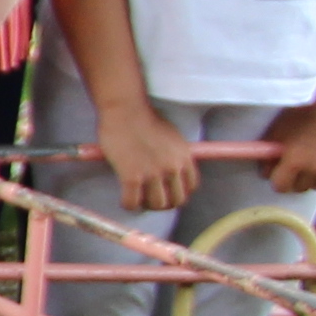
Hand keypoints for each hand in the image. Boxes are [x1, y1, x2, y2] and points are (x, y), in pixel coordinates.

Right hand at [95, 94, 200, 215]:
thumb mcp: (172, 137)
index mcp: (184, 157)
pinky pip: (132, 202)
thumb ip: (175, 155)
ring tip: (138, 199)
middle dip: (164, 203)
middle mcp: (172, 167)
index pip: (191, 187)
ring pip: (156, 204)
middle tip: (151, 199)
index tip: (167, 192)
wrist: (125, 111)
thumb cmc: (144, 118)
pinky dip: (128, 204)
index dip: (178, 192)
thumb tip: (170, 168)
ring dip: (147, 205)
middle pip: (176, 200)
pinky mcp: (131, 176)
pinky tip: (125, 200)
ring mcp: (152, 173)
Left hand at [262, 88, 315, 198]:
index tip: (280, 172)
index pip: (280, 186)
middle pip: (300, 188)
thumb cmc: (306, 113)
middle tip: (298, 164)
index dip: (278, 179)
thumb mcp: (279, 130)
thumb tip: (265, 172)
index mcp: (295, 161)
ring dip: (315, 178)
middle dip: (296, 178)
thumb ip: (269, 154)